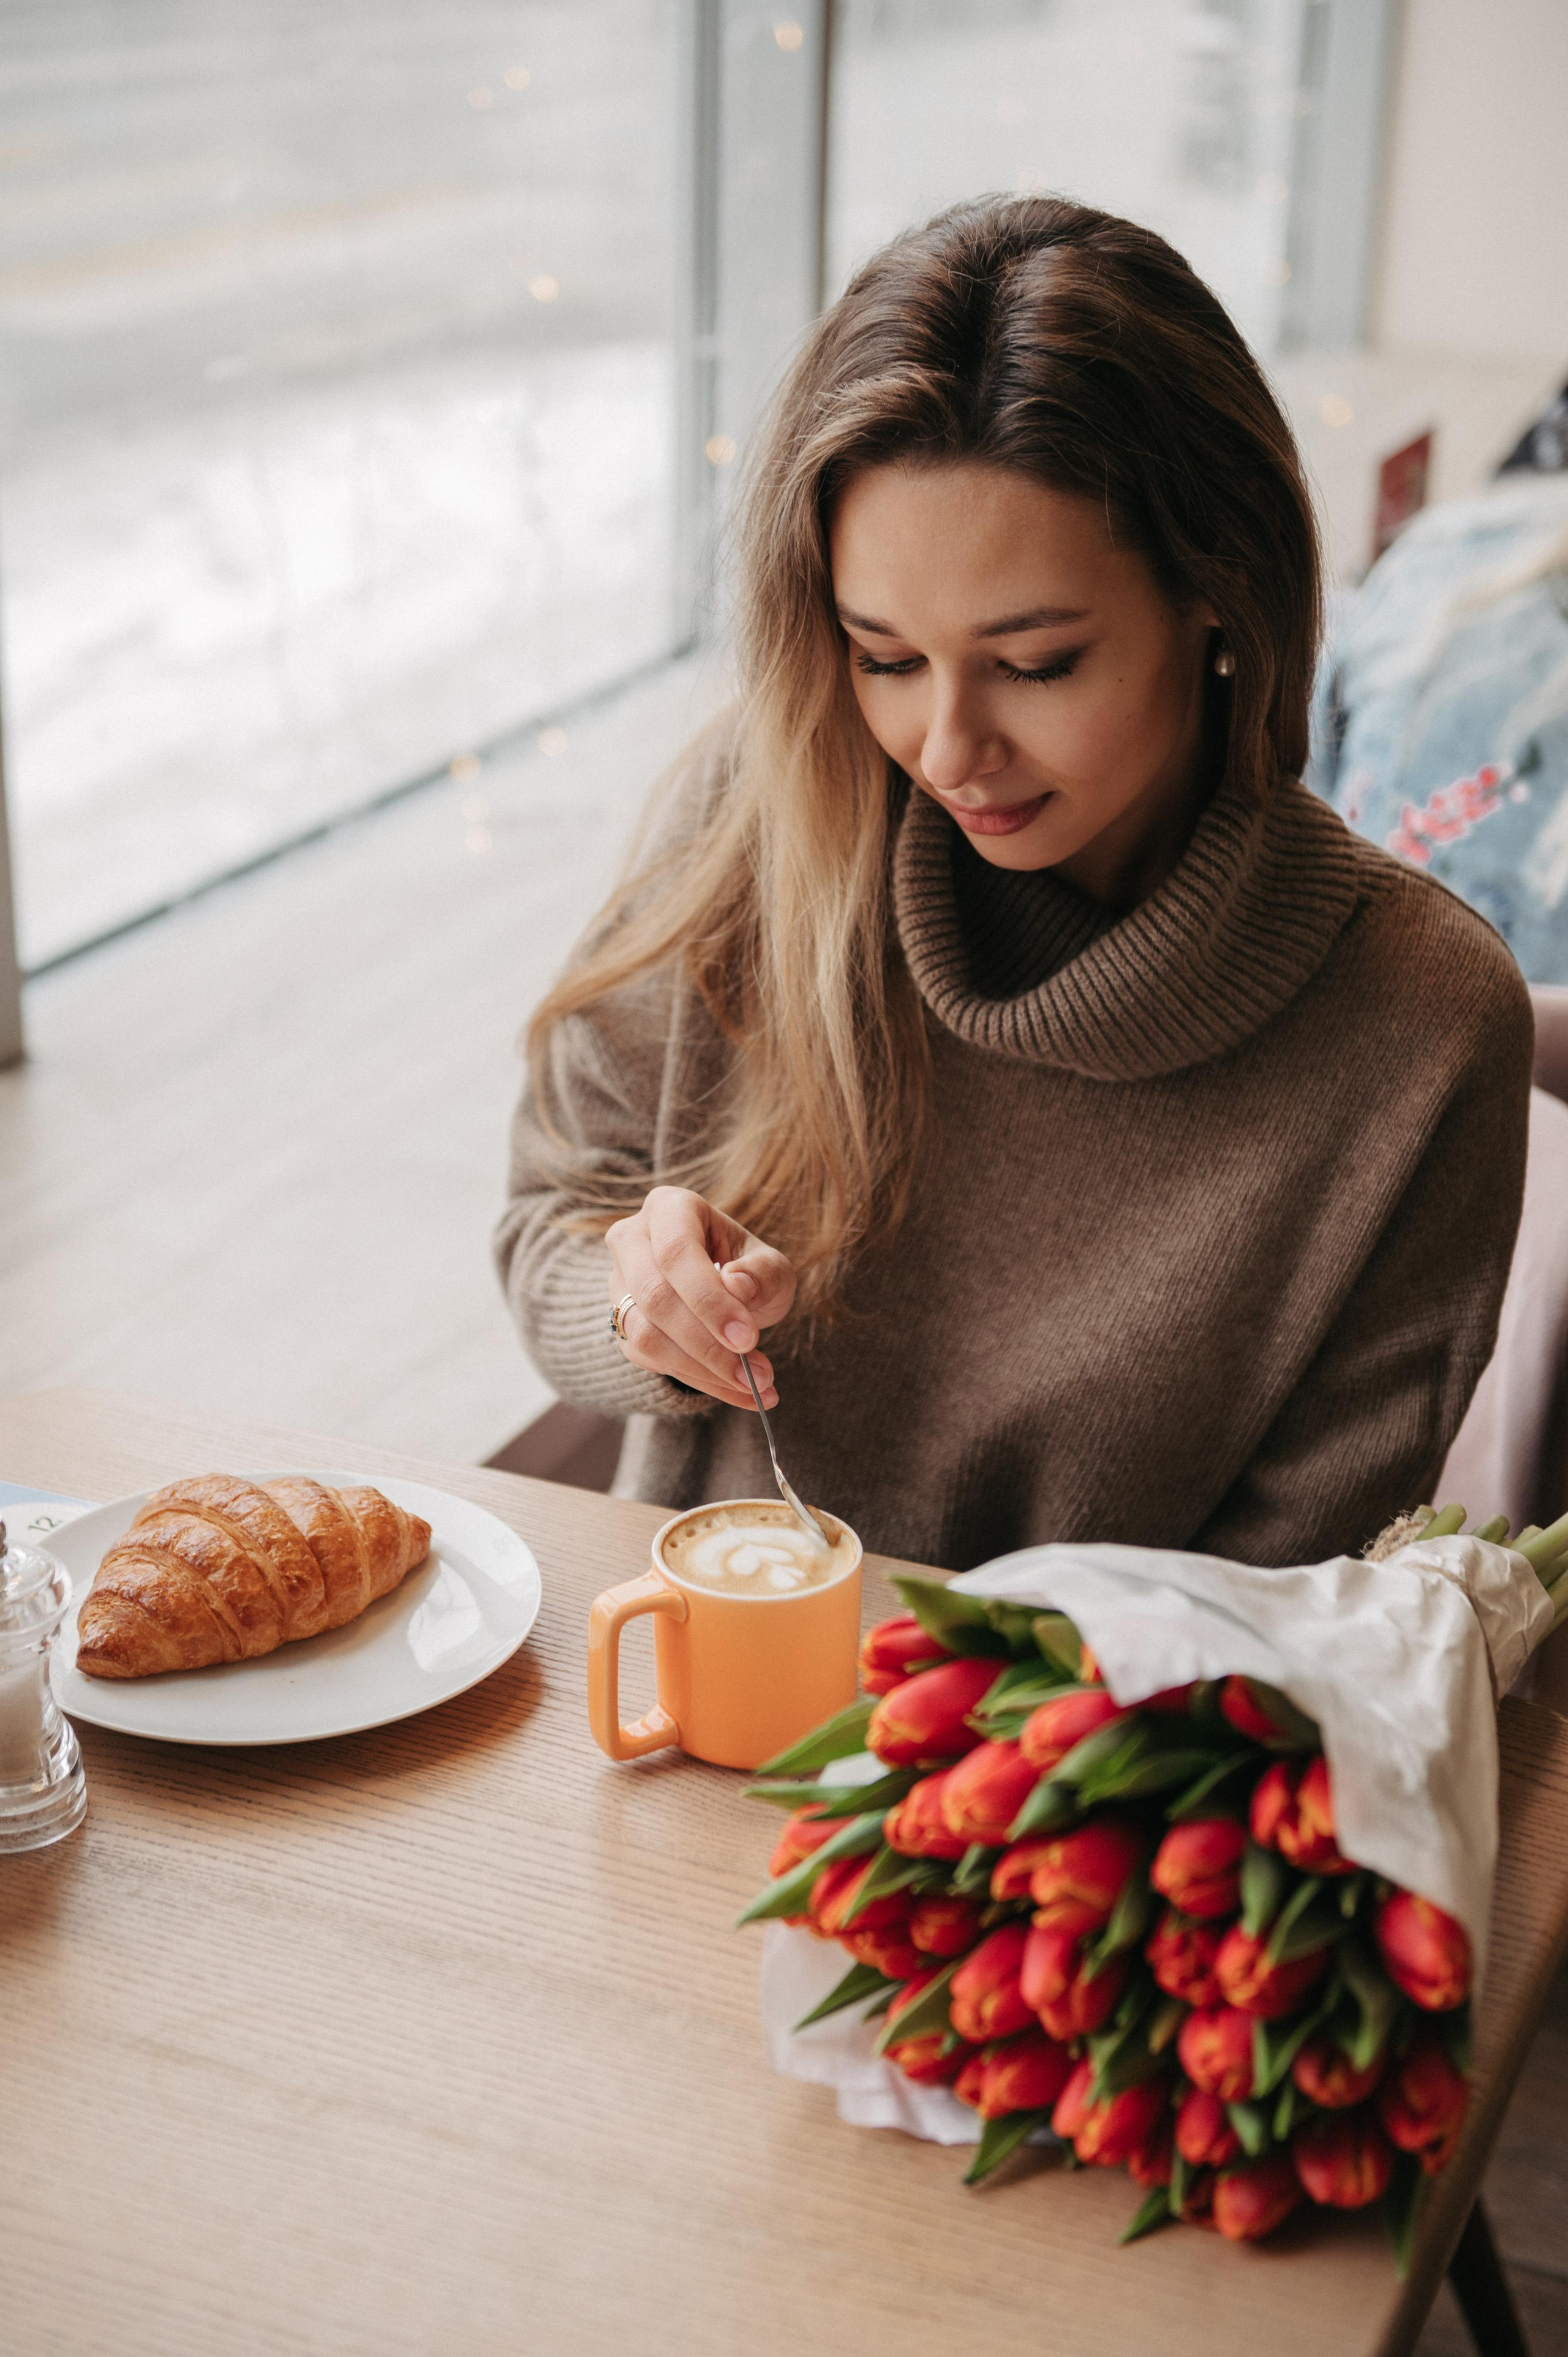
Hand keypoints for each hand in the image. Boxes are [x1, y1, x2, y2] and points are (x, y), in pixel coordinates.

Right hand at [607, 1186, 795, 1409]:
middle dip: (706, 1344)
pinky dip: (697, 1381)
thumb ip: (762, 1274)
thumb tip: (737, 1286)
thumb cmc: (748, 1270)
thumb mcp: (770, 1266)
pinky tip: (735, 1390)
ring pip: (644, 1334)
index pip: (676, 1252)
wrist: (725, 1293)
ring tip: (754, 1386)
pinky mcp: (619, 1324)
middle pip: (654, 1296)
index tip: (747, 1339)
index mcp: (669, 1208)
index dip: (708, 1299)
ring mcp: (618, 1283)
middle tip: (755, 1374)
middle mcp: (632, 1239)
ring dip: (701, 1369)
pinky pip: (649, 1361)